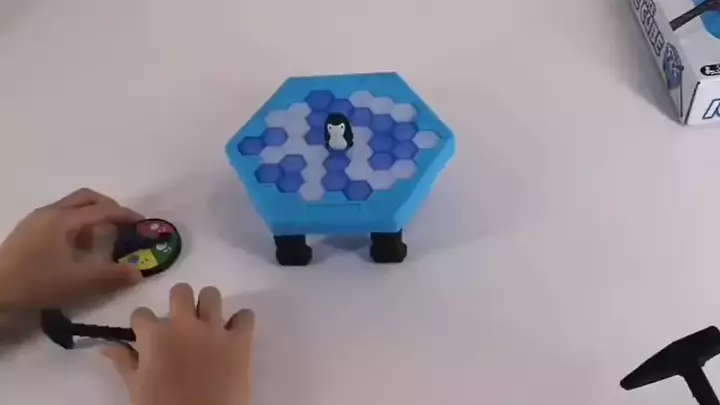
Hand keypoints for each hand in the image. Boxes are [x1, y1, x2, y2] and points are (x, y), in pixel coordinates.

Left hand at [0, 188, 143, 309]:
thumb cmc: (36, 282)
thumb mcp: (79, 282)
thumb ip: (112, 276)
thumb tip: (138, 273)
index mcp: (65, 220)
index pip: (104, 210)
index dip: (126, 215)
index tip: (143, 223)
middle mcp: (51, 212)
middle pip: (86, 198)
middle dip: (109, 208)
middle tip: (123, 225)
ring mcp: (36, 219)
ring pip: (72, 206)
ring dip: (91, 217)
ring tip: (99, 242)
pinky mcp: (28, 230)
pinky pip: (60, 216)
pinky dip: (76, 224)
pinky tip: (76, 249)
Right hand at [103, 284, 254, 404]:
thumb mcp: (137, 389)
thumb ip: (125, 363)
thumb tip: (107, 347)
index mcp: (155, 337)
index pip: (142, 313)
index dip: (144, 324)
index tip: (148, 335)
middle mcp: (184, 324)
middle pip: (180, 291)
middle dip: (179, 302)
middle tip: (182, 321)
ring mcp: (214, 330)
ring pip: (212, 294)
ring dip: (209, 305)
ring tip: (209, 322)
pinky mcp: (240, 341)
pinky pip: (246, 316)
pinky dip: (241, 321)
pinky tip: (235, 333)